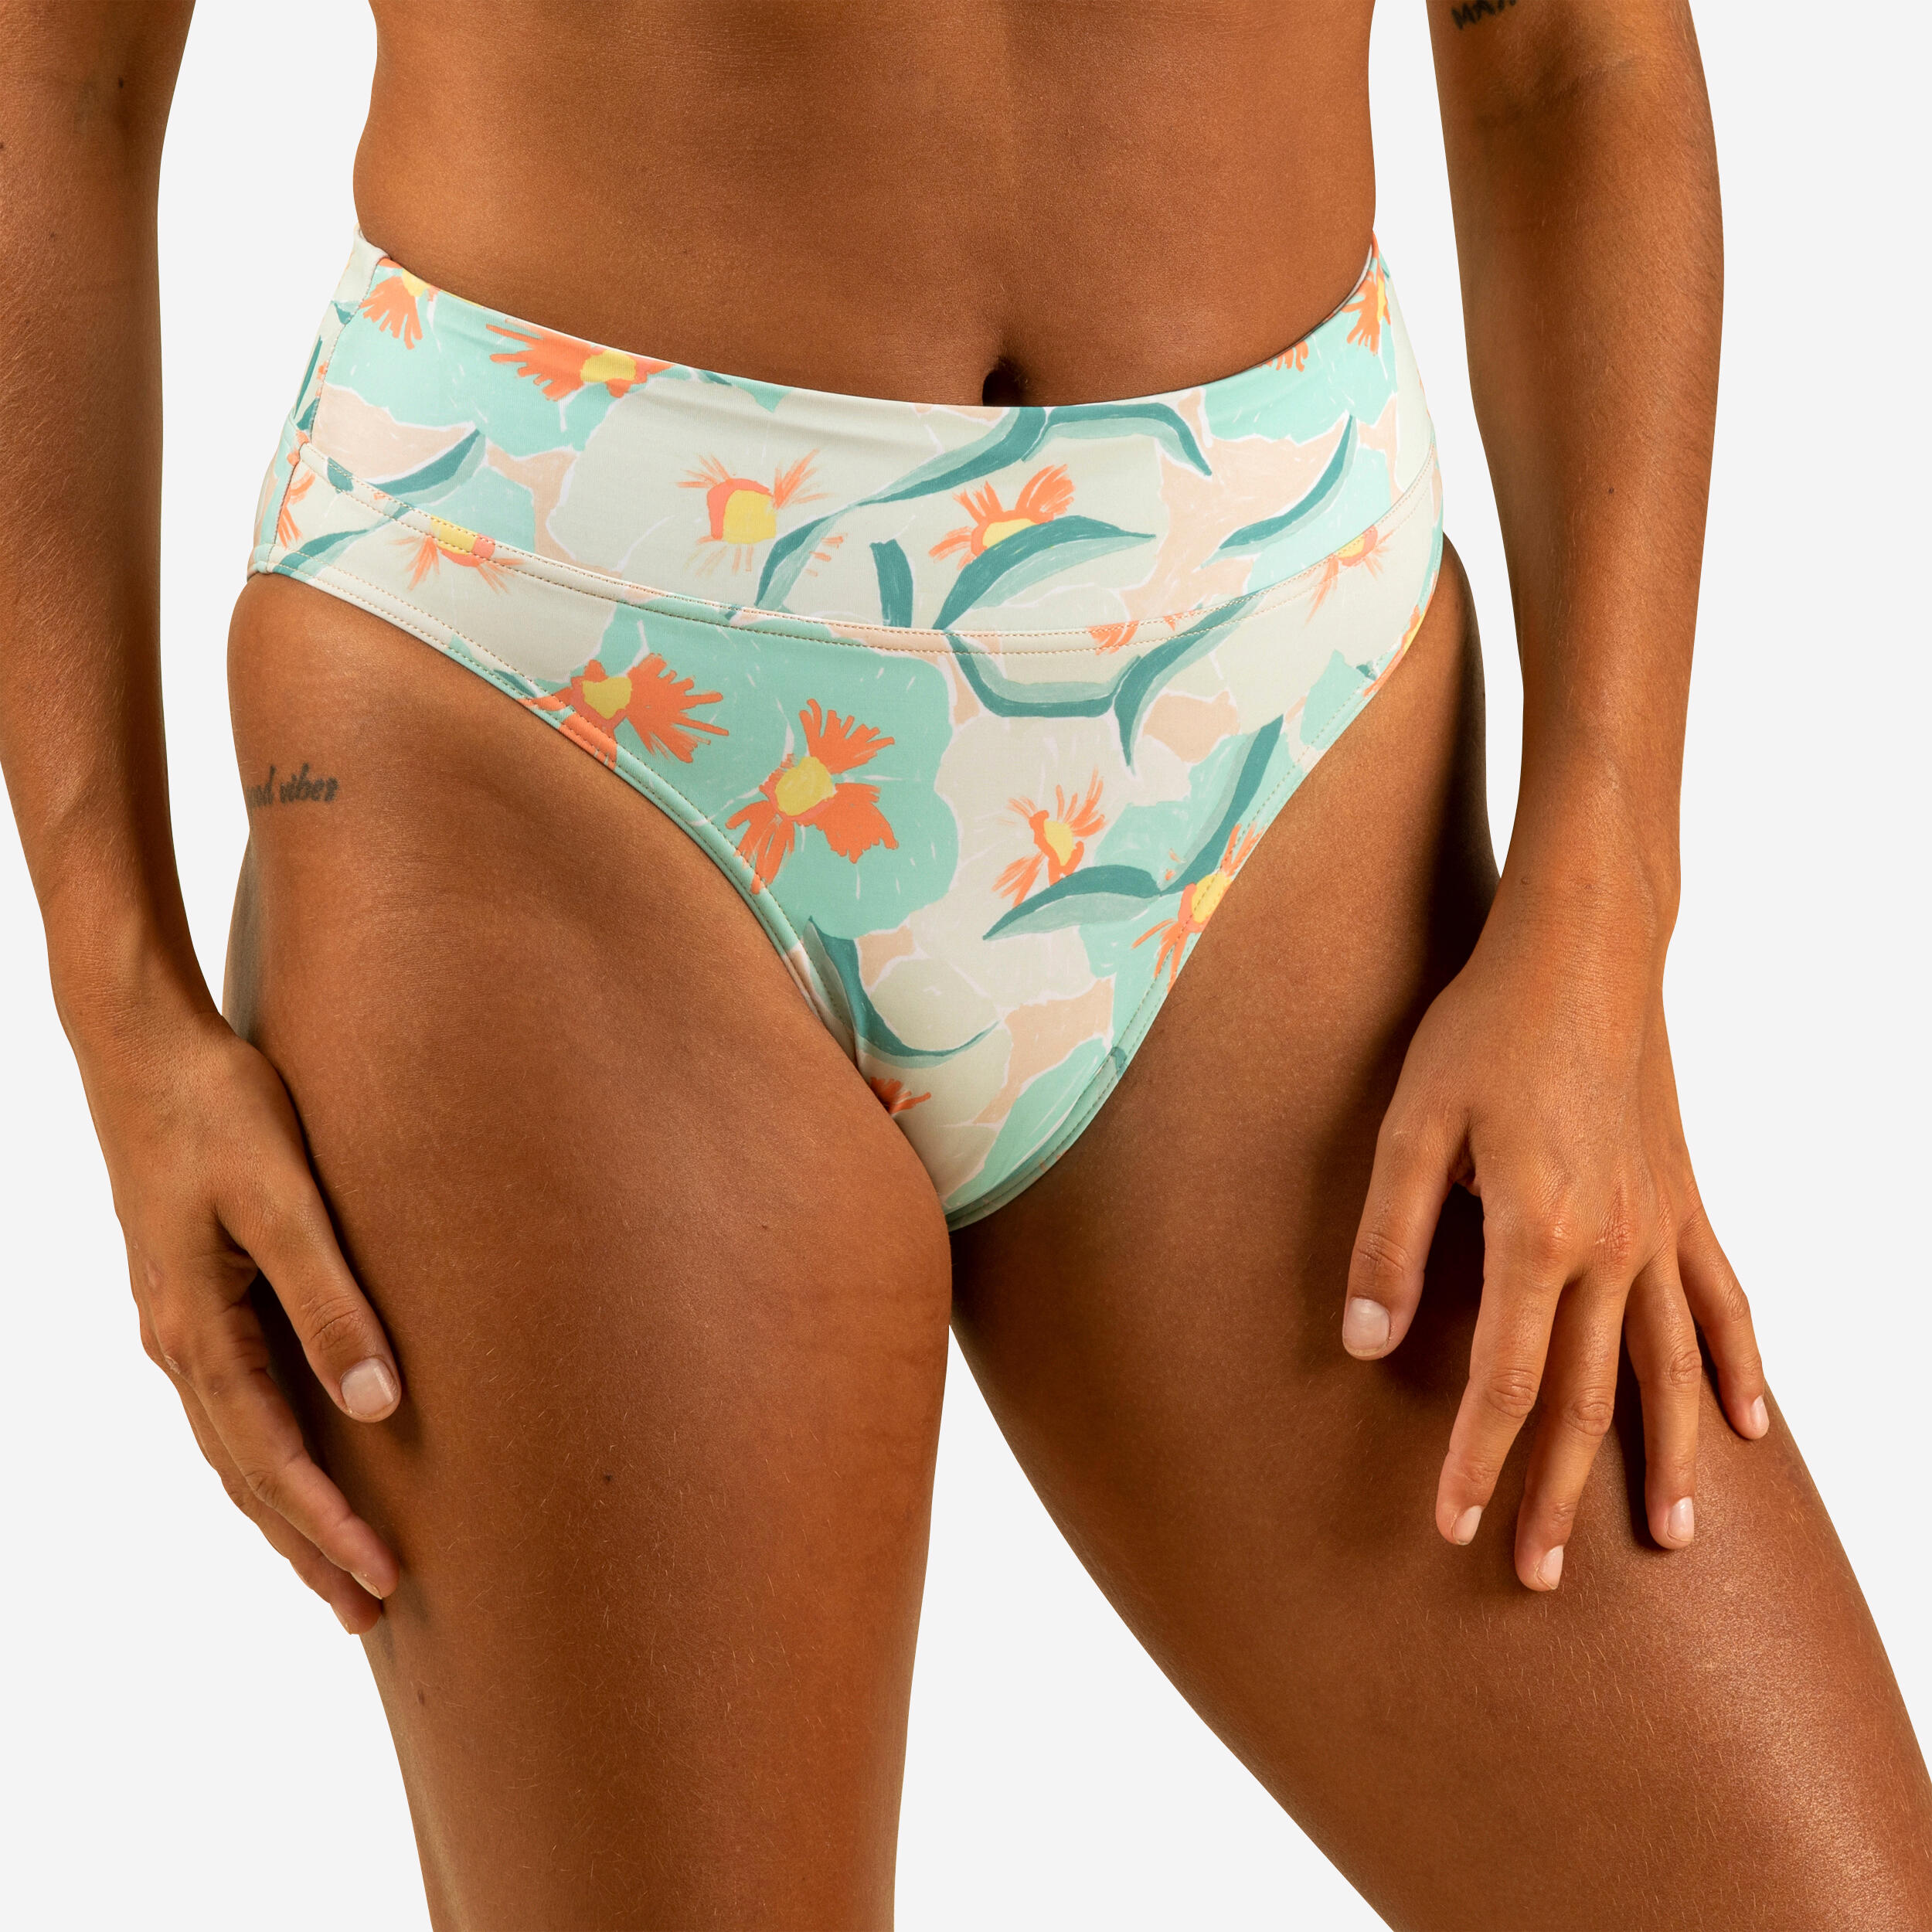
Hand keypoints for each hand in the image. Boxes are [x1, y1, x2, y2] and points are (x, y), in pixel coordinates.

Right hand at [74, 1000, 401, 1632]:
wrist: (144, 1050)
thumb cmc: (219, 1113)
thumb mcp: (286, 1198)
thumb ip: (331, 1299)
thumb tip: (379, 1404)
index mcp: (199, 1332)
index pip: (273, 1461)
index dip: (329, 1527)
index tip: (384, 1582)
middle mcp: (179, 1346)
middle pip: (248, 1475)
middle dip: (306, 1548)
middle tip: (368, 1614)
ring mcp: (178, 1327)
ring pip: (235, 1449)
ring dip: (285, 1513)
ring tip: (336, 1569)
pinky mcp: (192, 1300)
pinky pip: (232, 1406)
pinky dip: (266, 1457)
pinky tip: (295, 1468)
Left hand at [1342, 864, 1767, 1590]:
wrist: (1582, 951)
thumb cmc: (1482, 1028)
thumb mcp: (1410, 1126)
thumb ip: (1389, 1241)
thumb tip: (1365, 1345)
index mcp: (1537, 1233)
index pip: (1506, 1383)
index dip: (1476, 1462)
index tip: (1452, 1527)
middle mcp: (1614, 1247)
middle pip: (1589, 1399)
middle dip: (1560, 1493)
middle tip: (1539, 1574)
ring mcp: (1661, 1227)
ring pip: (1670, 1369)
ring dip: (1668, 1459)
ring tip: (1669, 1539)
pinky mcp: (1685, 1200)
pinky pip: (1723, 1300)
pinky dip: (1739, 1367)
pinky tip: (1755, 1426)